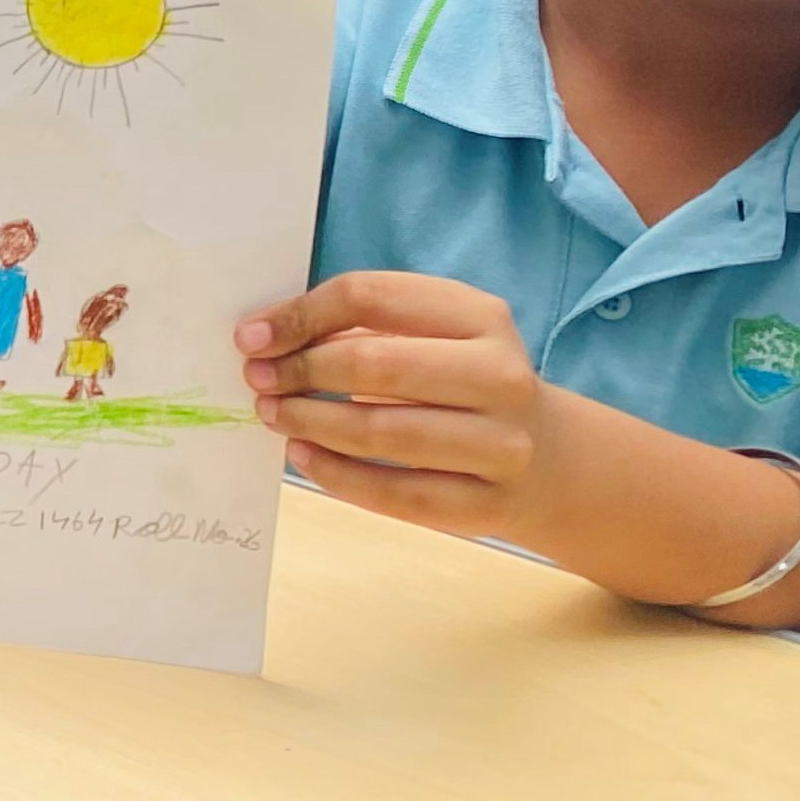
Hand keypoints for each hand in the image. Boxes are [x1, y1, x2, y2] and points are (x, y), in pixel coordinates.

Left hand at [241, 271, 566, 538]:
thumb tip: (265, 337)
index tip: (252, 336)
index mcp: (480, 316)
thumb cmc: (459, 382)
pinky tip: (303, 456)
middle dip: (302, 371)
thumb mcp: (430, 335)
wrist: (547, 458)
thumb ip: (357, 327)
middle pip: (376, 364)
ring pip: (384, 433)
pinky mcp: (488, 503)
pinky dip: (338, 475)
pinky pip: (398, 493)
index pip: (371, 297)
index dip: (301, 315)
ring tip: (274, 414)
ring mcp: (502, 444)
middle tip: (259, 379)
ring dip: (312, 422)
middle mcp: (500, 376)